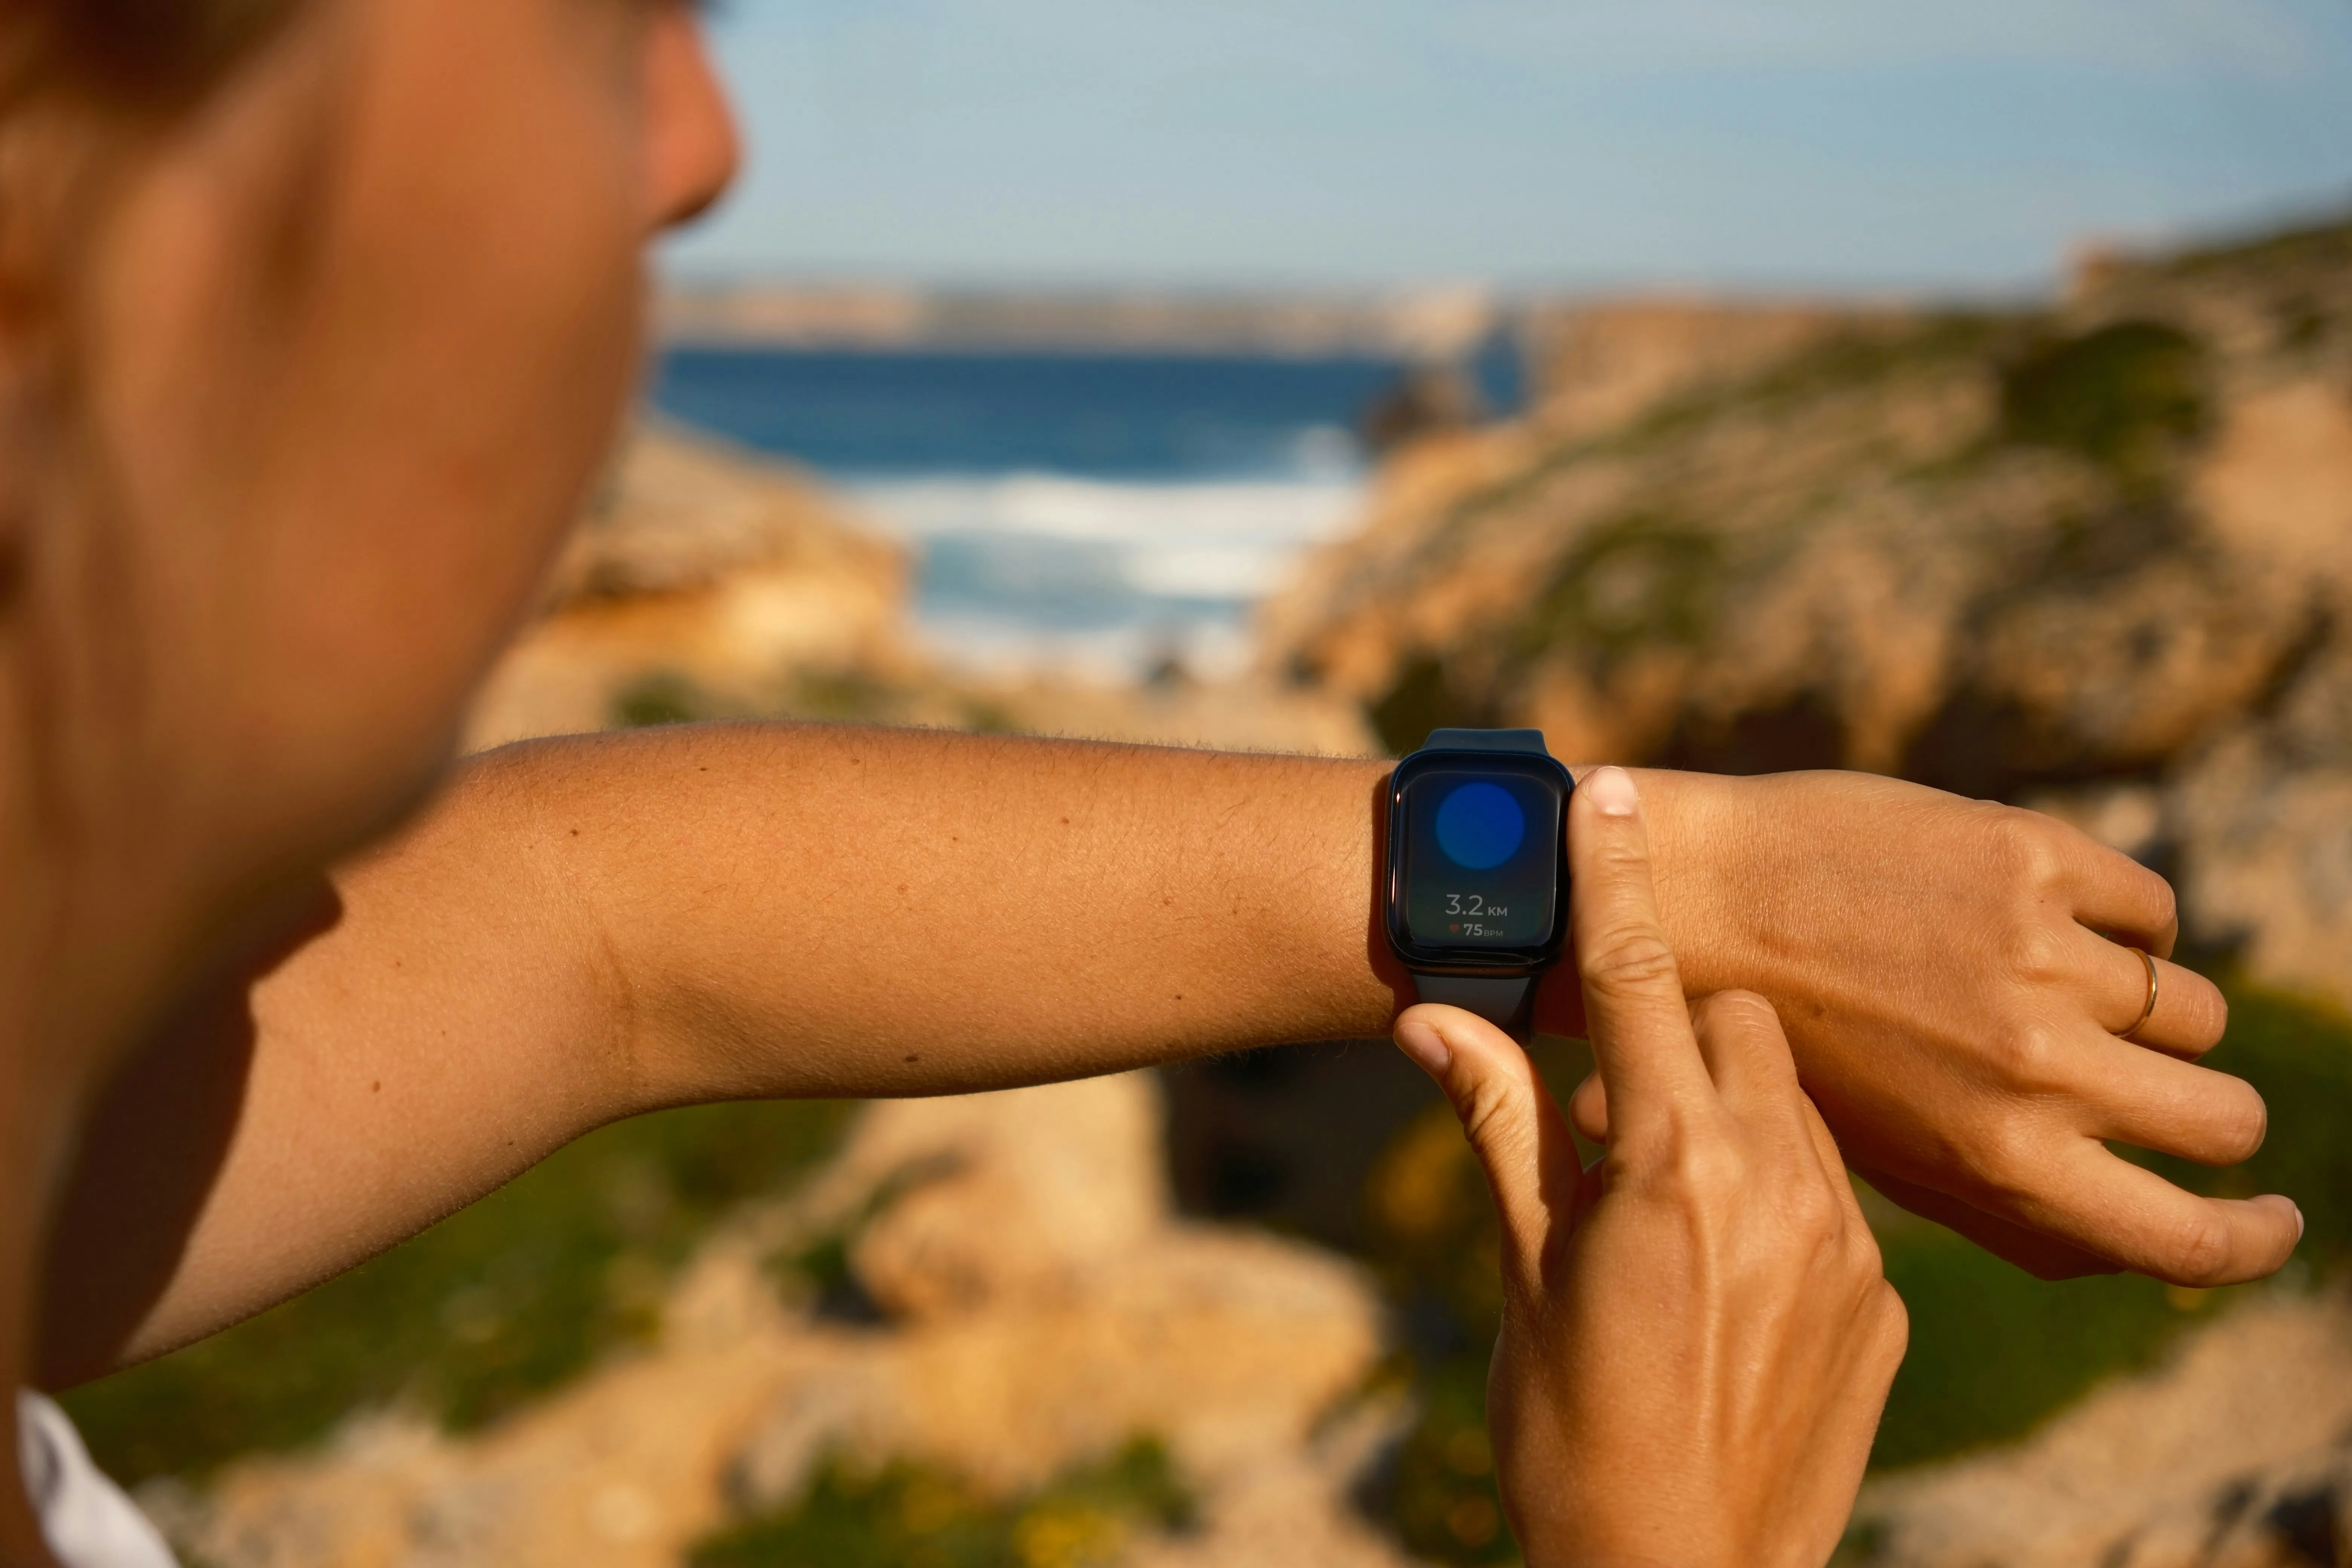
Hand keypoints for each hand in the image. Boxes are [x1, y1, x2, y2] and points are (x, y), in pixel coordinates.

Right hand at [1397, 767, 1904, 1567]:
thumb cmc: (1571, 1430)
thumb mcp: (1523, 1273)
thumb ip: (1499, 1129)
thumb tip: (1428, 1021)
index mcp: (1669, 1166)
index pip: (1635, 981)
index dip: (1618, 878)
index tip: (1610, 789)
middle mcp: (1779, 1182)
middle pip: (1746, 1026)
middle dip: (1684, 1032)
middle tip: (1619, 1110)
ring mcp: (1849, 1242)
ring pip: (1801, 1105)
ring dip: (1733, 1115)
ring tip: (1669, 1205)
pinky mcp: (1886, 1298)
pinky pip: (1837, 1196)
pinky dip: (1780, 1198)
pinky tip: (1728, 1275)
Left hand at [1534, 769, 2302, 1285]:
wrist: (1694, 903)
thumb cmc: (1784, 1045)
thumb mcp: (1887, 1163)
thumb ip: (2011, 1207)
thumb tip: (2133, 1245)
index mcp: (1997, 1161)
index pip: (2186, 1237)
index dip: (2254, 1240)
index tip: (2276, 1220)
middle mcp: (2034, 1068)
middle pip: (2222, 1116)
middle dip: (2215, 1116)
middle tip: (2179, 1095)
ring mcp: (2041, 959)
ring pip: (2191, 1008)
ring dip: (2147, 1010)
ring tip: (2064, 993)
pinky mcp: (2033, 861)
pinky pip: (2149, 908)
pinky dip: (2120, 920)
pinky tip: (2047, 919)